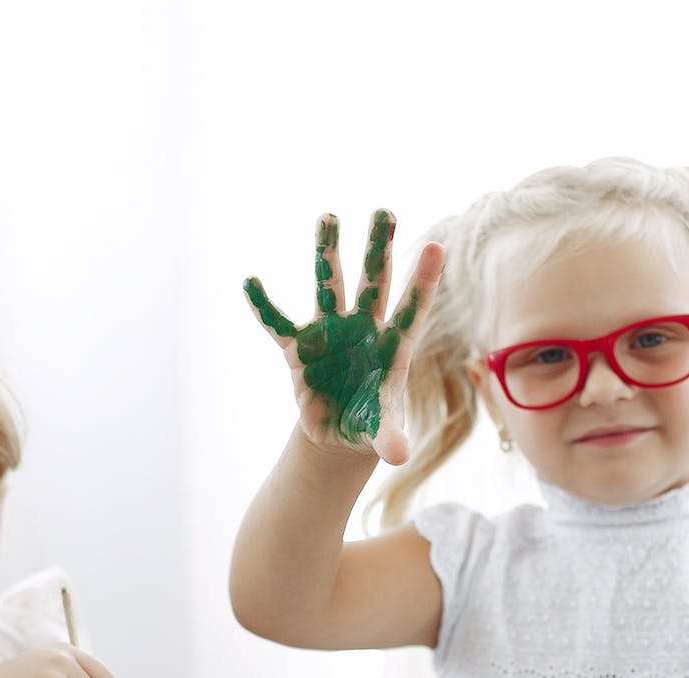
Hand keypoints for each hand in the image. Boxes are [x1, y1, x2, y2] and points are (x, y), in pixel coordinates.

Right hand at [244, 210, 444, 464]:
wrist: (339, 433)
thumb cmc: (371, 426)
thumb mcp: (381, 433)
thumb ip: (390, 437)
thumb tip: (397, 456)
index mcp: (393, 346)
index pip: (412, 309)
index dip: (423, 281)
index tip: (437, 246)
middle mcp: (363, 329)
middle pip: (373, 283)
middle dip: (378, 248)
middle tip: (385, 211)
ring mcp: (330, 333)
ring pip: (328, 285)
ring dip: (327, 252)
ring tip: (328, 216)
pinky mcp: (299, 348)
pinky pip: (278, 324)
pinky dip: (264, 306)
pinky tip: (250, 282)